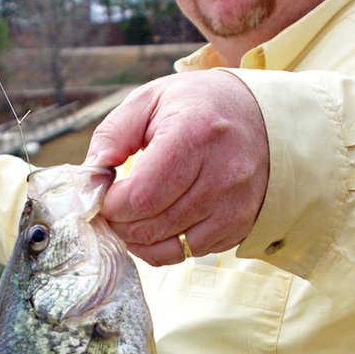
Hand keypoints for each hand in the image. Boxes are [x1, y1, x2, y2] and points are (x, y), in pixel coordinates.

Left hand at [86, 70, 269, 264]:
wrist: (264, 116)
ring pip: (168, 246)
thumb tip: (90, 177)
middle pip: (151, 225)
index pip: (141, 195)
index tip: (102, 195)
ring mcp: (235, 205)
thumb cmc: (200, 105)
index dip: (111, 204)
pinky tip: (157, 224)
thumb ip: (113, 134)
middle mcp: (222, 175)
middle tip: (111, 209)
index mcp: (196, 135)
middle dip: (119, 223)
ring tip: (130, 217)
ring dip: (138, 239)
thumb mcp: (151, 99)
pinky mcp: (240, 225)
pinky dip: (164, 246)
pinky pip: (190, 253)